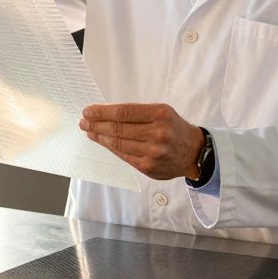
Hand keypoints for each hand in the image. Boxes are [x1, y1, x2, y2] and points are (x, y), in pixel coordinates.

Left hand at [79, 103, 205, 180]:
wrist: (193, 152)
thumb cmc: (173, 128)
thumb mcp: (161, 112)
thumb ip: (137, 113)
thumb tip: (105, 114)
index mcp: (160, 114)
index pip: (124, 112)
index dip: (102, 112)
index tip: (88, 111)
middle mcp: (158, 133)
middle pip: (118, 129)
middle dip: (96, 124)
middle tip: (84, 121)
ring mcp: (153, 152)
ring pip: (118, 144)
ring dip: (100, 137)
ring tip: (89, 131)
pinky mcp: (149, 167)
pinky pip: (124, 156)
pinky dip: (111, 149)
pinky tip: (103, 142)